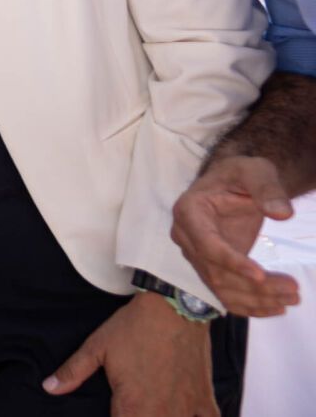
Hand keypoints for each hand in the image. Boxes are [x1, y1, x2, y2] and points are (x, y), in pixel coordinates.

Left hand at [44, 291, 213, 414]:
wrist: (174, 308)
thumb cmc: (133, 328)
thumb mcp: (97, 347)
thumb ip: (73, 372)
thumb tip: (48, 388)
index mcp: (133, 406)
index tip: (116, 411)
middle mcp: (162, 413)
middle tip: (133, 408)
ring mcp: (187, 408)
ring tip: (152, 411)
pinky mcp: (205, 399)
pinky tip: (187, 415)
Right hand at [171, 156, 300, 315]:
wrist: (233, 184)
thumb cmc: (241, 174)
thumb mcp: (255, 171)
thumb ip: (267, 189)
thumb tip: (282, 213)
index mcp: (189, 211)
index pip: (207, 245)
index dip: (232, 262)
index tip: (261, 275)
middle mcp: (186, 237)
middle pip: (216, 272)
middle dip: (254, 287)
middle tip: (293, 290)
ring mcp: (196, 255)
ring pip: (222, 288)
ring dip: (256, 299)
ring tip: (292, 298)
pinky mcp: (210, 267)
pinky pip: (225, 293)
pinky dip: (248, 306)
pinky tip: (276, 308)